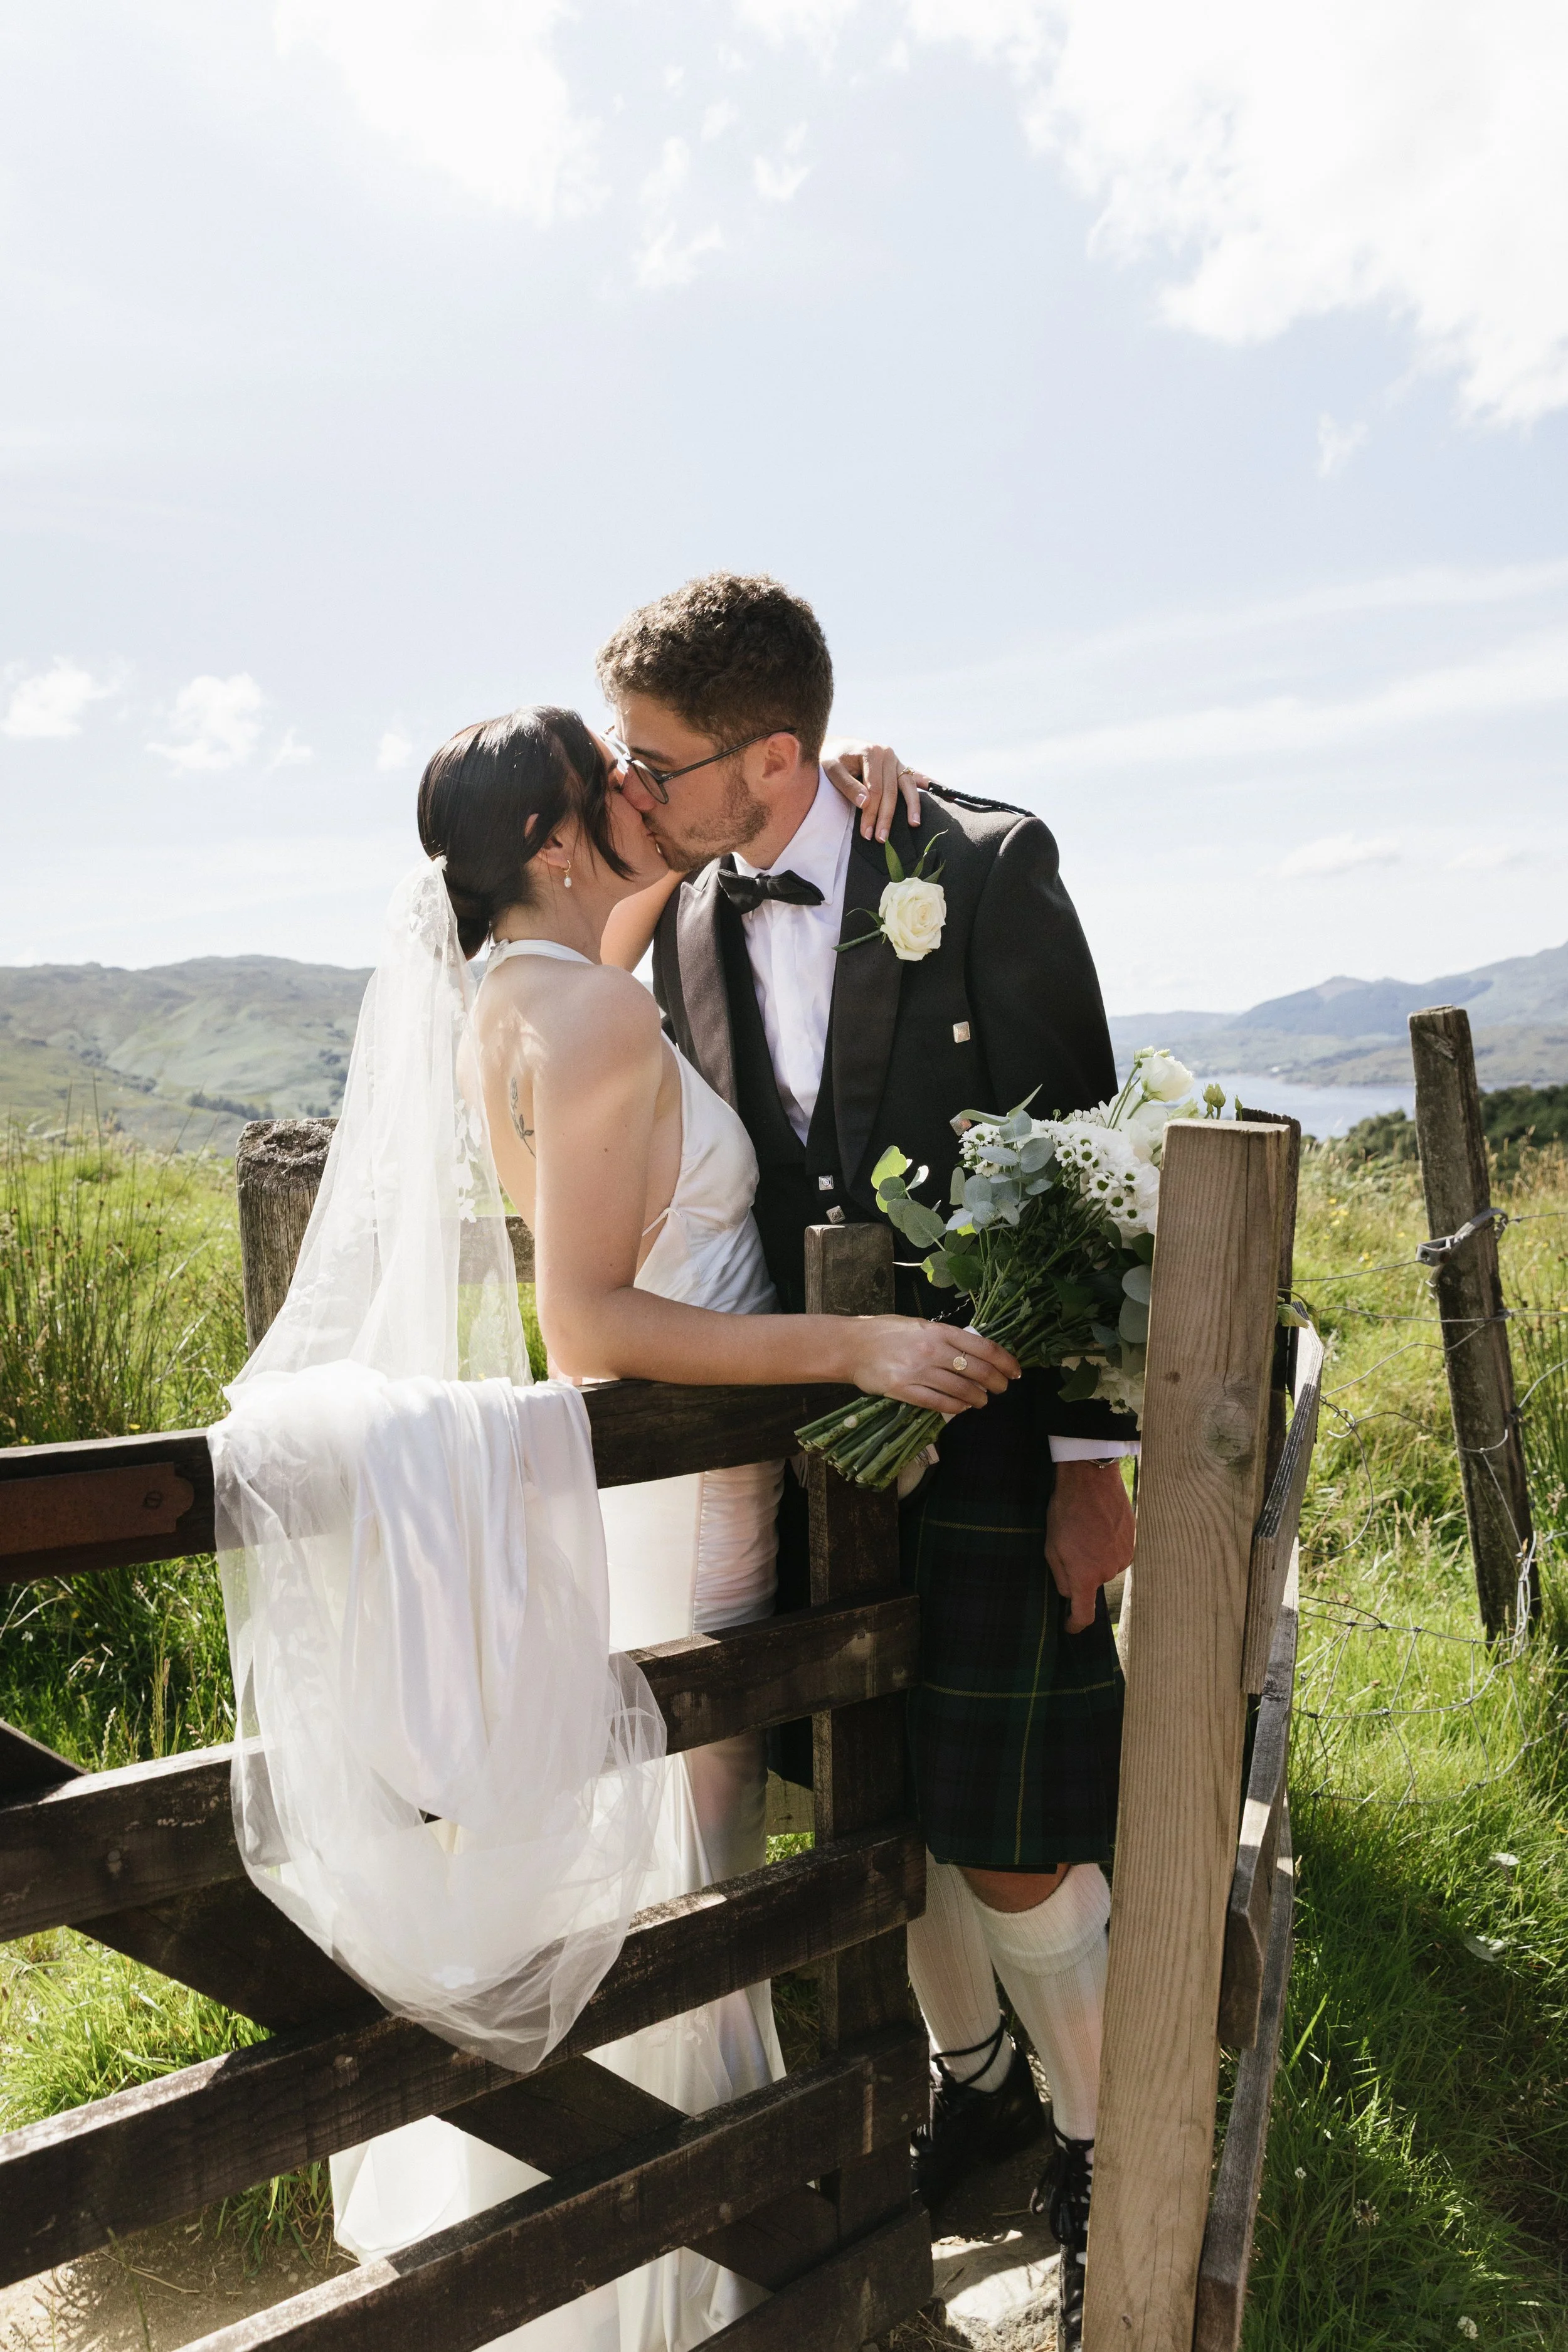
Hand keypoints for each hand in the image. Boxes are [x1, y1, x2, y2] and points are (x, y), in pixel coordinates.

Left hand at [821, 740, 929, 842]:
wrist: (834, 746)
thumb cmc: (830, 759)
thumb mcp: (831, 769)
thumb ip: (848, 785)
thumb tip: (866, 803)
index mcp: (871, 752)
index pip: (875, 790)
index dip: (871, 813)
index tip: (867, 833)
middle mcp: (887, 754)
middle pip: (891, 791)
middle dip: (886, 817)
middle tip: (882, 839)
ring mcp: (896, 760)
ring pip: (907, 786)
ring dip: (912, 806)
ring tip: (914, 824)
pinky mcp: (900, 766)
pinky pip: (917, 777)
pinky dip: (931, 785)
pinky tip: (948, 795)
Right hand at [847, 1318, 1018, 1413]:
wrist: (851, 1345)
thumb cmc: (885, 1332)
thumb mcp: (920, 1326)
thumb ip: (945, 1337)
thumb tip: (973, 1351)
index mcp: (939, 1331)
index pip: (984, 1348)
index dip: (1005, 1361)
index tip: (1016, 1371)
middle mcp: (933, 1351)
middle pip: (978, 1371)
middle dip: (996, 1383)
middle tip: (1002, 1388)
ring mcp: (919, 1372)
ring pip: (961, 1391)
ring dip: (977, 1399)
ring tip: (981, 1401)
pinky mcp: (905, 1390)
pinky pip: (939, 1403)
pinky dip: (955, 1408)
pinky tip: (961, 1408)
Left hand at [1045, 1459, 1134, 1633]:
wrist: (1091, 1480)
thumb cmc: (1066, 1512)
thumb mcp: (1051, 1547)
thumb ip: (1060, 1577)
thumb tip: (1069, 1594)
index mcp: (1086, 1575)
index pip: (1084, 1613)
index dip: (1076, 1625)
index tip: (1070, 1627)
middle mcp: (1109, 1571)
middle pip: (1093, 1583)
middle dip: (1081, 1571)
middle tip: (1071, 1544)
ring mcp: (1125, 1556)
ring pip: (1105, 1567)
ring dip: (1095, 1556)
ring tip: (1085, 1530)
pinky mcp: (1133, 1542)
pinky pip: (1117, 1553)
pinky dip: (1107, 1545)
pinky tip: (1098, 1526)